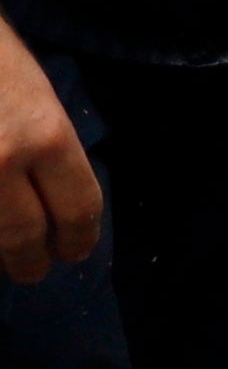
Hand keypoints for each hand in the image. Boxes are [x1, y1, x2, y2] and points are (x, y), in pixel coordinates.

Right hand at [0, 13, 98, 287]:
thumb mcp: (36, 97)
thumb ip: (48, 150)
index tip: (74, 252)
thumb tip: (53, 201)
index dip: (79, 239)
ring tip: (6, 258)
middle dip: (33, 260)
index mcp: (46, 137)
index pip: (78, 208)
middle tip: (35, 271)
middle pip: (25, 236)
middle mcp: (3, 161)